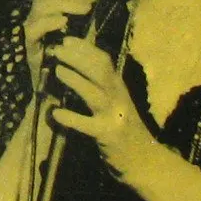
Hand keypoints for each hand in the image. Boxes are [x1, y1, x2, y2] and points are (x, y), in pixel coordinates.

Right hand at [22, 0, 96, 93]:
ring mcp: (31, 27)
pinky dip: (50, 21)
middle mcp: (35, 12)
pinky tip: (65, 22)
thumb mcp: (82, 26)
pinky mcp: (30, 44)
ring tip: (85, 10)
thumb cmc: (73, 53)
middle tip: (90, 0)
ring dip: (66, 2)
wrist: (58, 85)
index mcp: (46, 4)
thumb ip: (83, 9)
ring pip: (41, 4)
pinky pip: (35, 27)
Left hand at [45, 36, 158, 183]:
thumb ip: (102, 86)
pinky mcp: (108, 136)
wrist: (145, 161)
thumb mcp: (116, 103)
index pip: (104, 61)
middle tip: (56, 50)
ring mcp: (115, 117)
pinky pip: (87, 126)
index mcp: (118, 88)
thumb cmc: (124, 129)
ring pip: (95, 94)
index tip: (66, 39)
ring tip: (57, 72)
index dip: (85, 48)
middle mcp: (119, 98)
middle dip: (78, 58)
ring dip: (76, 81)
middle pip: (100, 72)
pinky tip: (56, 114)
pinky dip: (71, 118)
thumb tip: (79, 65)